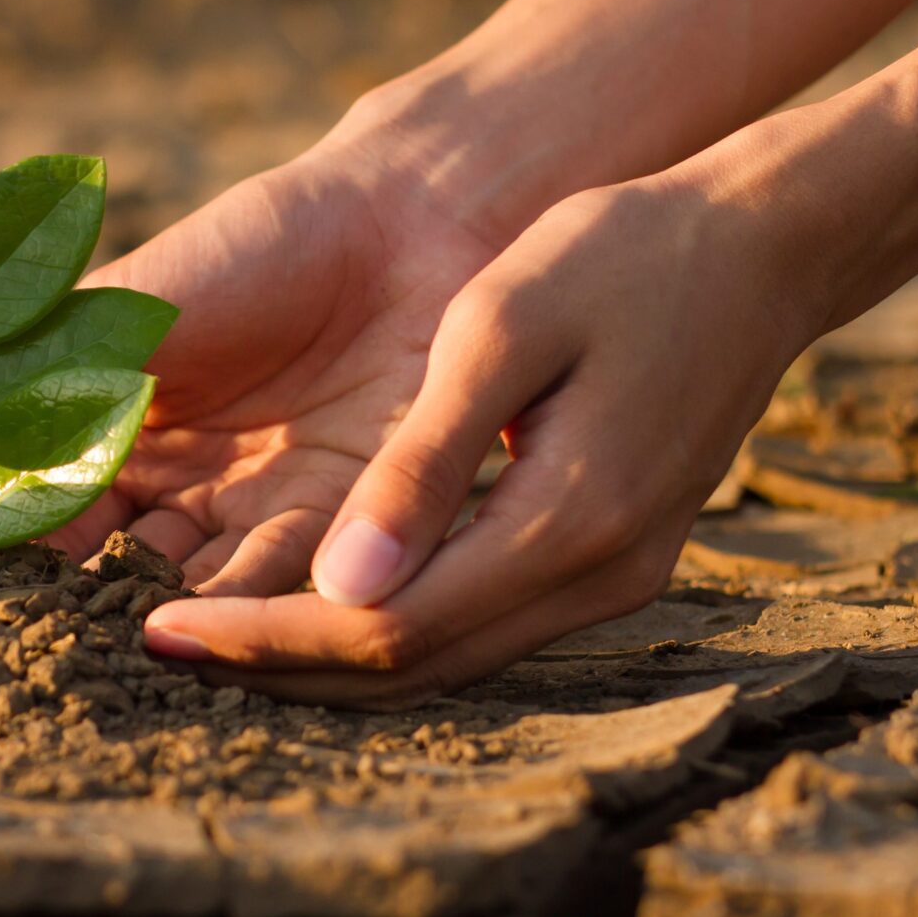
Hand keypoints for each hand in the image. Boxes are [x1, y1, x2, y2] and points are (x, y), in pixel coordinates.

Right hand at [51, 129, 507, 598]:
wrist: (401, 226)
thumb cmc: (250, 248)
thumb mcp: (125, 311)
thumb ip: (41, 388)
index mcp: (108, 435)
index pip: (44, 518)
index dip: (19, 556)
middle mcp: (178, 493)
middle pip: (118, 576)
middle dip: (96, 614)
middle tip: (74, 644)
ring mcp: (257, 516)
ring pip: (201, 595)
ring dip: (176, 621)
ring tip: (151, 640)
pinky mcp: (343, 530)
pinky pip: (288, 586)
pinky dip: (255, 612)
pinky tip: (228, 624)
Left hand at [137, 165, 827, 705]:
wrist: (762, 245)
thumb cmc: (620, 255)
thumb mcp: (504, 329)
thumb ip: (423, 463)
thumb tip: (339, 587)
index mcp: (567, 522)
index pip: (386, 630)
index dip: (266, 638)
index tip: (158, 626)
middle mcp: (597, 578)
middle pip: (410, 671)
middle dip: (277, 664)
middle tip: (155, 642)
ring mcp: (614, 580)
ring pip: (445, 663)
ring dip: (324, 656)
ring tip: (209, 629)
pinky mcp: (613, 560)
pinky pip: (478, 626)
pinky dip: (385, 625)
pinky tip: (308, 594)